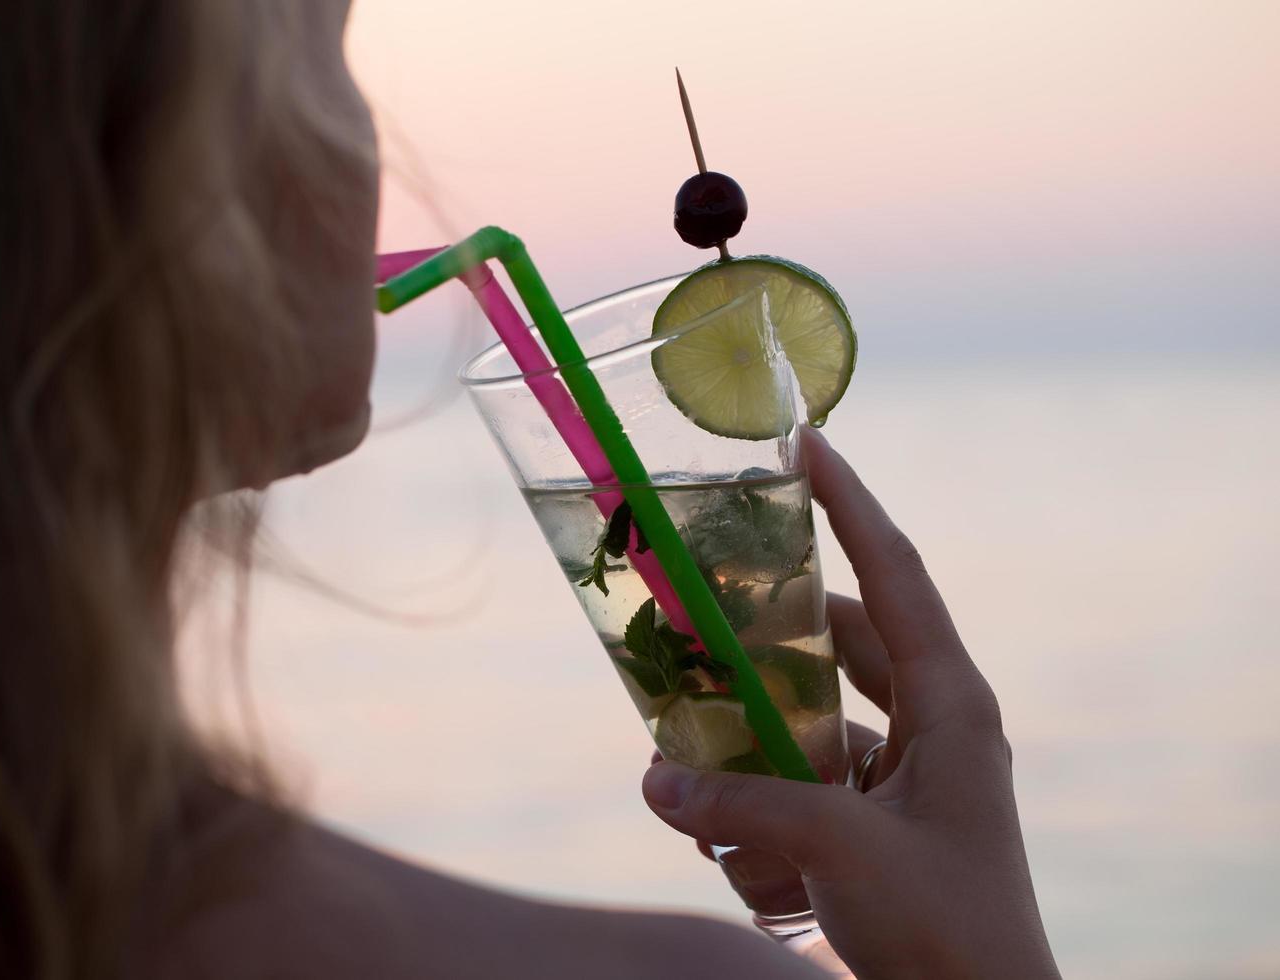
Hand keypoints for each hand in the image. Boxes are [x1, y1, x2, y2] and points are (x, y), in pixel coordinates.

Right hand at [640, 428, 1060, 979]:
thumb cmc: (946, 929)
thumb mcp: (840, 852)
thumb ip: (741, 805)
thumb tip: (653, 779)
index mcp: (950, 702)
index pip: (897, 572)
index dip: (852, 502)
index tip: (808, 443)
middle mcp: (933, 724)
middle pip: (839, 643)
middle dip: (769, 637)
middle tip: (703, 610)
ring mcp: (911, 777)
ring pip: (814, 721)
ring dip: (757, 743)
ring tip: (703, 770)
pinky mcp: (885, 824)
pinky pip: (810, 789)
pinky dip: (768, 811)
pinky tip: (740, 858)